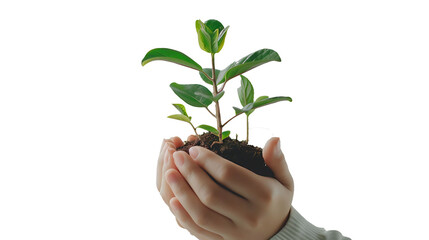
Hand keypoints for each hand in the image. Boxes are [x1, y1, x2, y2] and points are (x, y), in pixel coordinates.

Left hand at [165, 137, 293, 239]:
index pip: (230, 175)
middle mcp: (250, 217)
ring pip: (201, 214)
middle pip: (211, 195)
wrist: (278, 235)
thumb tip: (274, 138)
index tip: (194, 149)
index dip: (209, 160)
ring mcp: (236, 234)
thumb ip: (277, 160)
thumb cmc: (277, 200)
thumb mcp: (284, 180)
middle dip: (191, 173)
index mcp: (265, 196)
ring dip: (181, 193)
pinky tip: (172, 199)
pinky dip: (183, 216)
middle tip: (178, 156)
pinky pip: (198, 231)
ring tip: (169, 174)